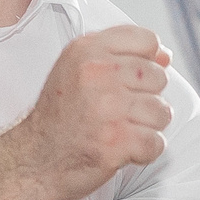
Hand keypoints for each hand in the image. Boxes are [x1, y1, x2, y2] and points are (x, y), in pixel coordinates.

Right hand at [14, 27, 173, 199]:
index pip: (147, 40)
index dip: (146, 63)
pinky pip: (156, 142)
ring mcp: (107, 107)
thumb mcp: (78, 70)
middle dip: (145, 99)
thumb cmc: (60, 117)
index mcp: (87, 50)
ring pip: (162, 111)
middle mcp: (97, 73)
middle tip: (117, 112)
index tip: (127, 81)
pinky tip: (122, 149)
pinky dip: (144, 151)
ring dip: (147, 127)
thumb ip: (121, 56)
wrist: (34, 159)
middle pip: (159, 77)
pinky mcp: (116, 140)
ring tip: (120, 130)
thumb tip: (165, 56)